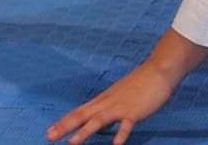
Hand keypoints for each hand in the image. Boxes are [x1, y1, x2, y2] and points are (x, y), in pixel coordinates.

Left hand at [46, 60, 175, 144]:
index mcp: (104, 99)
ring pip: (99, 120)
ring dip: (85, 132)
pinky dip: (121, 134)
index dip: (64, 121)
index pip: (80, 111)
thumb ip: (109, 107)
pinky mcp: (135, 111)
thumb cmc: (140, 83)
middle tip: (50, 136)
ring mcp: (121, 106)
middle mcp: (108, 102)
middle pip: (83, 115)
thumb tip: (98, 120)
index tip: (50, 131)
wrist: (158, 71)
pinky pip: (127, 124)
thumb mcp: (120, 95)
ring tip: (72, 144)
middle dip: (66, 127)